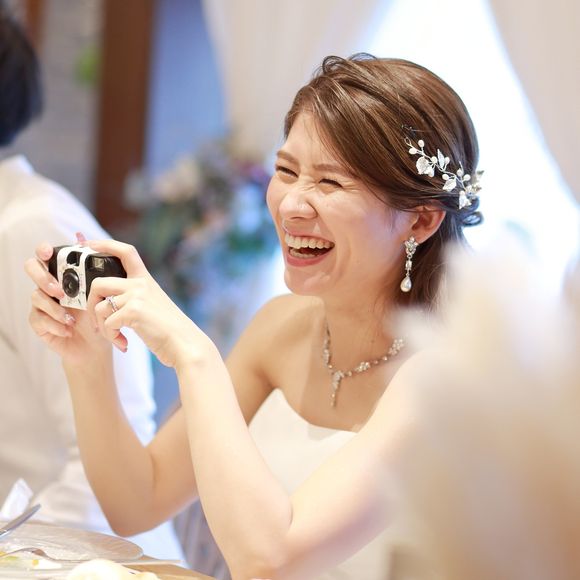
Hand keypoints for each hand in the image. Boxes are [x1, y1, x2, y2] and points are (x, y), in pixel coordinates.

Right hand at [25, 242, 110, 365]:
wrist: (98, 342)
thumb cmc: (100, 312)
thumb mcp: (103, 289)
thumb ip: (93, 265)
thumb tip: (81, 236)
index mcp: (63, 273)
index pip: (45, 254)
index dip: (43, 250)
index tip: (48, 253)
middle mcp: (49, 285)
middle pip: (32, 268)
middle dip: (43, 278)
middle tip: (60, 291)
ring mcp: (41, 303)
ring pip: (36, 296)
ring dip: (55, 309)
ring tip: (72, 319)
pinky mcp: (39, 322)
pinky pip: (38, 319)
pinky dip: (55, 325)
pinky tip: (68, 329)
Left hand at [83, 239, 209, 367]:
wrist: (184, 344)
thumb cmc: (168, 330)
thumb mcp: (153, 304)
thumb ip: (135, 296)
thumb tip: (106, 301)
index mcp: (146, 280)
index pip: (124, 251)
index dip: (104, 244)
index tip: (86, 244)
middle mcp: (141, 284)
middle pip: (98, 283)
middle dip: (90, 304)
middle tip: (96, 322)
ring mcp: (137, 296)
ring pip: (99, 306)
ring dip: (101, 327)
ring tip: (113, 337)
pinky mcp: (134, 311)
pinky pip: (107, 323)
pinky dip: (111, 336)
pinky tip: (123, 343)